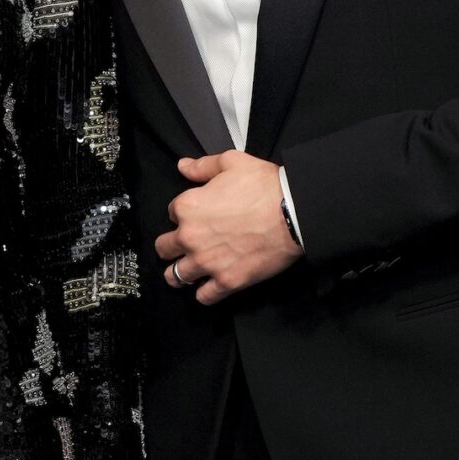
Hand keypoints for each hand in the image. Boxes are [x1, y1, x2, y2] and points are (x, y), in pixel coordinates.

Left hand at [154, 152, 302, 304]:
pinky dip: (204, 293)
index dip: (183, 215)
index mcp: (188, 207)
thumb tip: (183, 166)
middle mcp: (191, 238)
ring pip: (175, 277)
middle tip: (183, 246)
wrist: (294, 212)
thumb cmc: (265, 187)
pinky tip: (208, 287)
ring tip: (186, 271)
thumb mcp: (232, 162)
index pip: (171, 214)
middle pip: (164, 248)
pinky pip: (204, 297)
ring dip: (178, 274)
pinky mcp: (227, 281)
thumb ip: (203, 166)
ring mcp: (208, 263)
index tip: (195, 217)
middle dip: (171, 246)